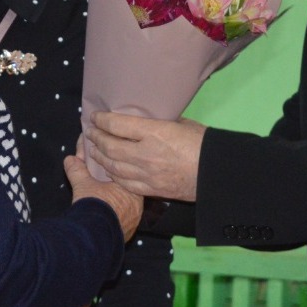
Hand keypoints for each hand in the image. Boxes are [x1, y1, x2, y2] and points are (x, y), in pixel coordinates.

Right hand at [64, 151, 141, 240]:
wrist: (93, 236)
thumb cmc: (94, 207)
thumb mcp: (82, 184)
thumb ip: (78, 170)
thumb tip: (70, 160)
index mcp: (131, 190)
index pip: (126, 179)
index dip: (115, 176)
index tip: (106, 176)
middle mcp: (137, 207)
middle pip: (127, 194)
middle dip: (115, 191)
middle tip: (102, 190)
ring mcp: (132, 222)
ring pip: (125, 210)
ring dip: (114, 206)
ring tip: (101, 205)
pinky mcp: (126, 235)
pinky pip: (121, 224)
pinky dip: (113, 220)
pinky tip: (103, 218)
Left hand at [88, 111, 203, 201]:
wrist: (216, 175)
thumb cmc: (203, 144)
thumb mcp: (182, 124)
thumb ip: (161, 122)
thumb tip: (148, 120)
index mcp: (154, 132)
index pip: (118, 125)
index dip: (102, 120)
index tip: (95, 117)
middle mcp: (145, 153)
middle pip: (110, 146)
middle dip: (96, 138)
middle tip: (89, 132)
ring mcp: (146, 174)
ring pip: (113, 166)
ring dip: (100, 156)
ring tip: (93, 149)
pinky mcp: (151, 189)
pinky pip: (124, 182)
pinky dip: (112, 174)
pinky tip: (108, 169)